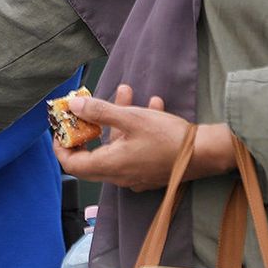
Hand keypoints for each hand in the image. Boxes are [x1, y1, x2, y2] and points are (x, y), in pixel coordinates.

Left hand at [54, 84, 235, 190]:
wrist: (205, 153)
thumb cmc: (167, 137)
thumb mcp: (131, 118)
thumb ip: (100, 111)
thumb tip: (73, 106)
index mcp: (110, 166)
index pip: (72, 164)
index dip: (62, 146)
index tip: (62, 128)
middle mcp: (119, 176)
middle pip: (93, 155)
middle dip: (91, 127)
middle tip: (88, 109)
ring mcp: (135, 175)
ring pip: (117, 146)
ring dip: (118, 120)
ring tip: (128, 91)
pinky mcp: (150, 170)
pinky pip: (134, 149)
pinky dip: (135, 129)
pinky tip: (152, 105)